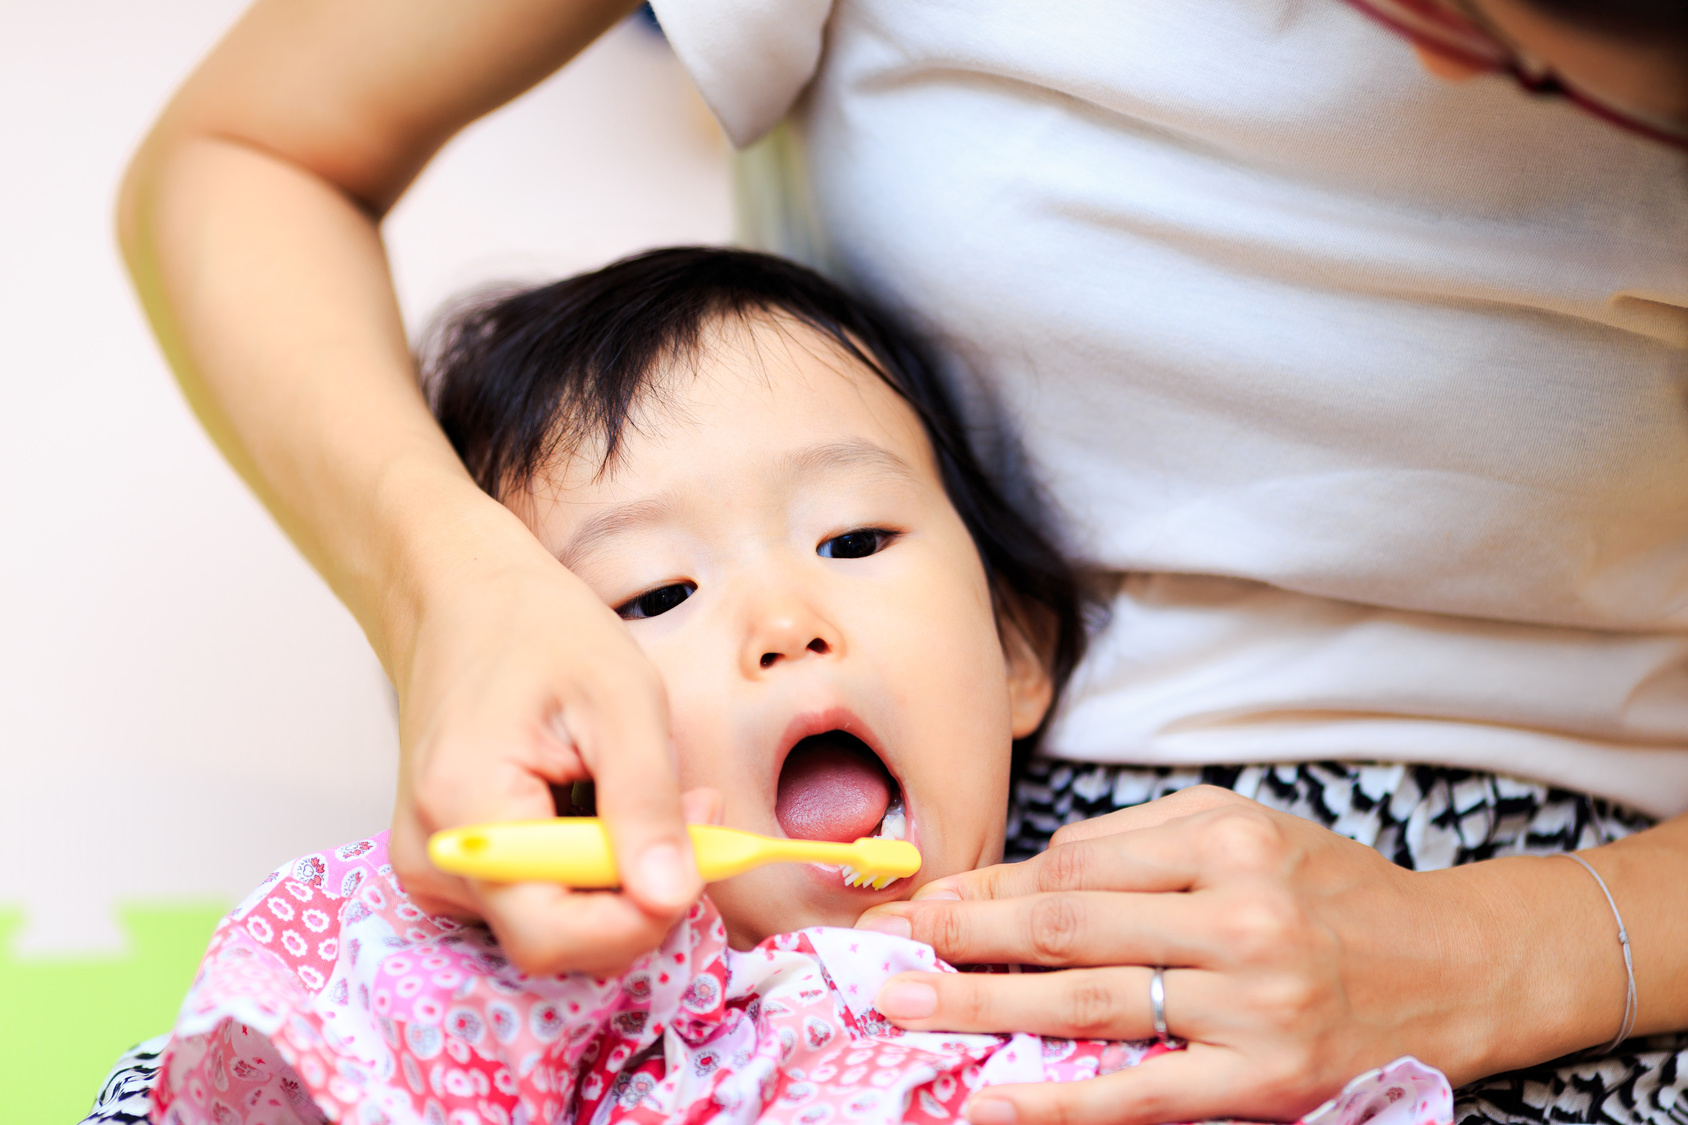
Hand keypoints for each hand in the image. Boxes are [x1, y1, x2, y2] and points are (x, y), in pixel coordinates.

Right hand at [388, 530, 702, 975]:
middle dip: (639, 895)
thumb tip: (672, 897)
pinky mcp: (452, 869)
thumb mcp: (622, 700)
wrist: (464, 599)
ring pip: (553, 927)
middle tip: (690, 810)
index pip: (555, 934)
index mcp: (463, 811)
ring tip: (637, 790)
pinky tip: (598, 807)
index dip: (640, 918)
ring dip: (617, 881)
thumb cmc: (540, 632)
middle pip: (556, 942)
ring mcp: (434, 871)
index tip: (702, 854)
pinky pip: (536, 903)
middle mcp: (432, 860)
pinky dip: (586, 872)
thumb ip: (646, 803)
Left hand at [854, 786, 1568, 1124]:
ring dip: (983, 1005)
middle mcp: (1240, 915)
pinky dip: (1059, 1100)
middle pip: (1068, 928)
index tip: (919, 901)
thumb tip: (1011, 882)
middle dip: (962, 938)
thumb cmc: (1328, 892)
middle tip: (883, 950)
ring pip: (1088, 1003)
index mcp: (1228, 839)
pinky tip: (992, 1101)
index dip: (987, 888)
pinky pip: (1142, 1093)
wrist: (1452, 965)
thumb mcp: (1239, 832)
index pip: (1074, 866)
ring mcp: (1254, 1002)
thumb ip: (1129, 848)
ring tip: (908, 1006)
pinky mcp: (1266, 1080)